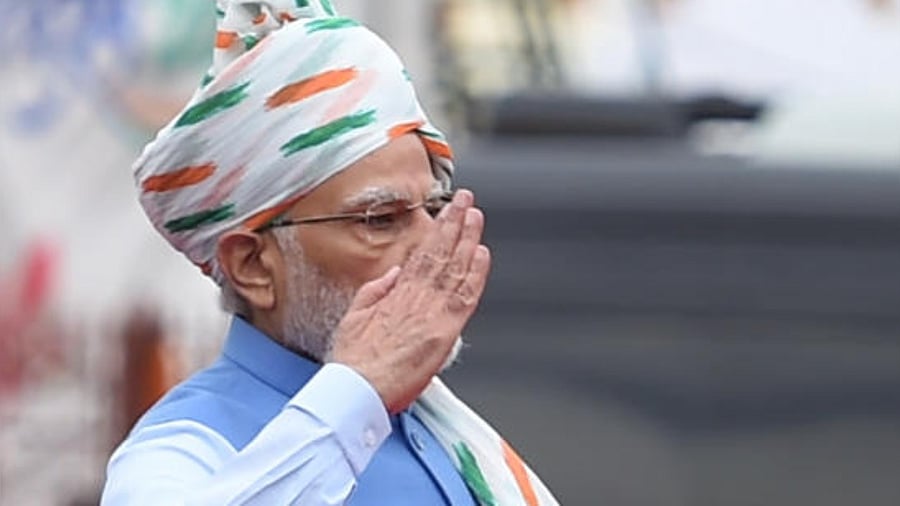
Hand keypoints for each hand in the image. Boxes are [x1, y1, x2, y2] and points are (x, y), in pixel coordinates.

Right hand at [326, 189, 490, 413]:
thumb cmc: (354, 362)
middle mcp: (416, 299)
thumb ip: (376, 292)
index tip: (447, 214)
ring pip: (454, 268)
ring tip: (475, 216)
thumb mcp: (355, 317)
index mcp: (395, 295)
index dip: (438, 232)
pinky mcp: (444, 331)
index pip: (423, 255)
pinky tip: (482, 254)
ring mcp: (432, 313)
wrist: (358, 389)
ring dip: (467, 239)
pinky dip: (475, 274)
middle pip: (441, 254)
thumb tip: (393, 274)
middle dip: (455, 224)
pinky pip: (464, 296)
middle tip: (466, 201)